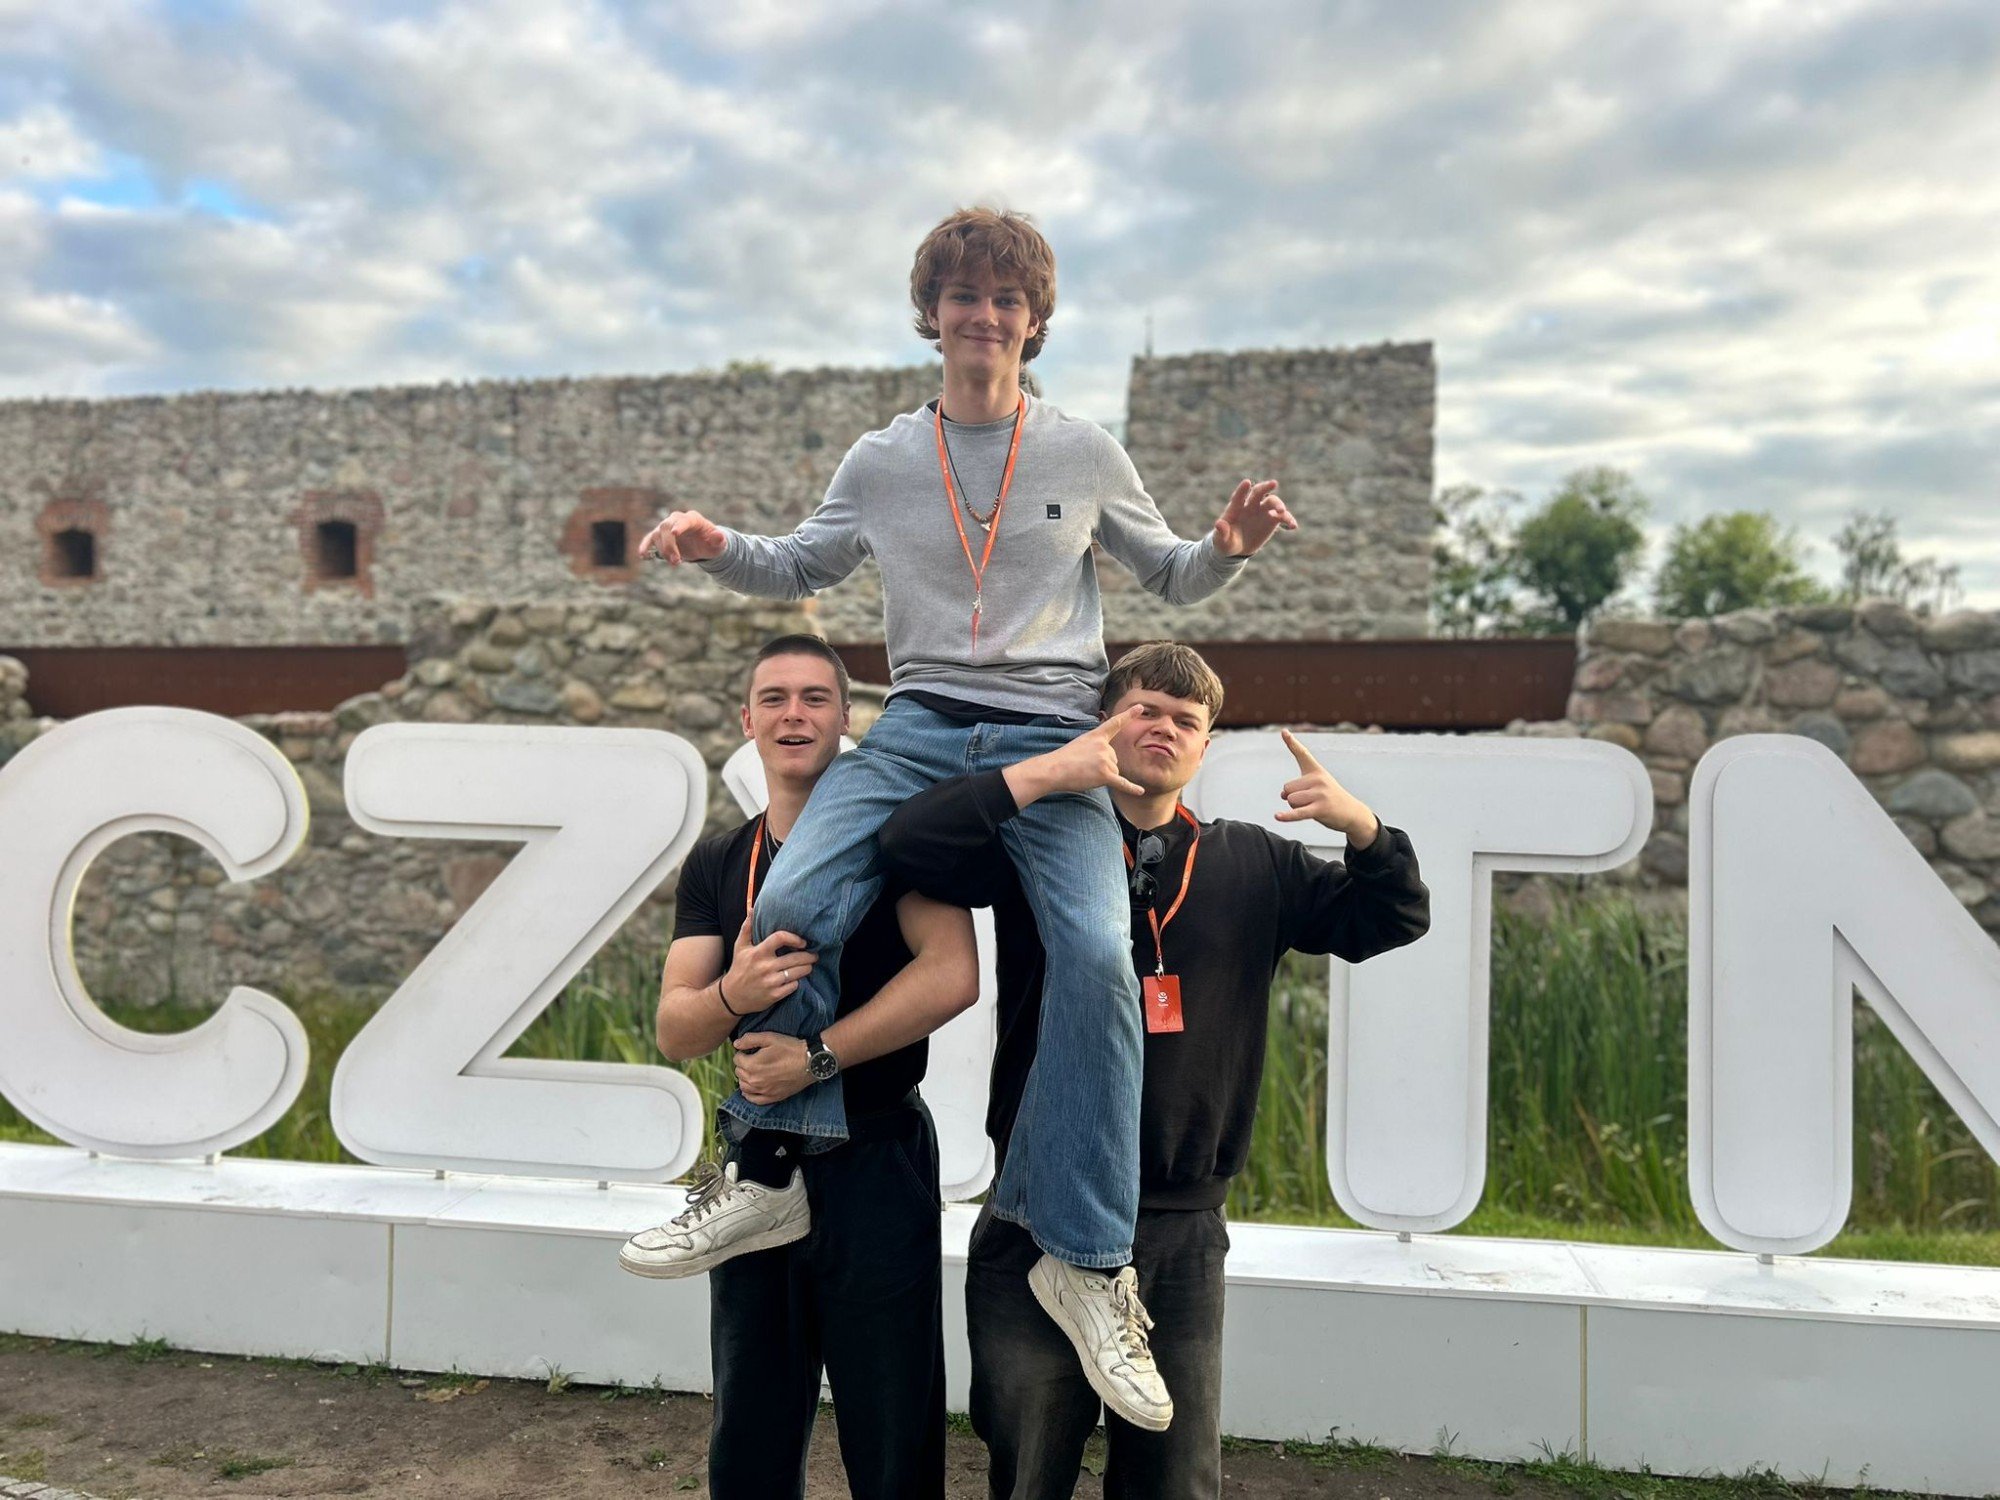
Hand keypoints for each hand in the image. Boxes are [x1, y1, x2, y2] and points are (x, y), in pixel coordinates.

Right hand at [636, 509, 728, 563]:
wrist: (704, 546)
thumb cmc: (712, 543)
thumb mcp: (719, 543)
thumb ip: (719, 539)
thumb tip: (720, 536)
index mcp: (692, 519)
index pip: (684, 520)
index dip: (679, 526)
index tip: (675, 533)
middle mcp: (677, 520)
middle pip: (666, 527)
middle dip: (669, 545)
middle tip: (676, 562)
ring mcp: (667, 528)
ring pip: (657, 535)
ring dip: (662, 550)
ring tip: (674, 563)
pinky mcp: (660, 537)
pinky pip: (649, 539)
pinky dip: (645, 546)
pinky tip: (643, 555)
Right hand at [721, 914, 817, 1013]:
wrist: (732, 997)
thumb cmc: (739, 968)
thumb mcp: (740, 947)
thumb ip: (747, 928)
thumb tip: (752, 910)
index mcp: (758, 953)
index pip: (780, 938)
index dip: (795, 938)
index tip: (803, 942)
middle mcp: (765, 967)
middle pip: (795, 957)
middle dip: (808, 956)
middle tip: (814, 955)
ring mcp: (770, 982)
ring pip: (797, 972)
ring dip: (807, 968)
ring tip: (809, 965)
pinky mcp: (774, 995)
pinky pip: (793, 986)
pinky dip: (797, 982)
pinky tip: (797, 979)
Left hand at [733, 1033, 811, 1104]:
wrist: (810, 1062)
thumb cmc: (790, 1048)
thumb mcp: (770, 1037)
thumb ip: (749, 1039)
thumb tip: (736, 1044)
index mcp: (752, 1065)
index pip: (737, 1059)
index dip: (743, 1052)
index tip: (752, 1050)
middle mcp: (754, 1081)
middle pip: (739, 1072)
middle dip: (744, 1064)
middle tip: (754, 1059)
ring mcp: (763, 1091)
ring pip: (743, 1086)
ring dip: (745, 1078)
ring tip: (753, 1071)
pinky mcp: (772, 1097)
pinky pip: (753, 1099)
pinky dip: (749, 1094)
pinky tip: (752, 1088)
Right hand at [1004, 705, 1145, 804]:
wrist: (1053, 770)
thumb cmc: (1063, 759)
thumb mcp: (1080, 744)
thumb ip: (1096, 748)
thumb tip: (1109, 763)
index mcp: (1096, 736)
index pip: (1114, 724)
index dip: (1128, 715)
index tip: (1140, 707)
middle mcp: (1103, 746)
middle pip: (1114, 759)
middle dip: (1102, 766)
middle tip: (1083, 767)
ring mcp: (1105, 760)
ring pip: (1114, 772)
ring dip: (1102, 776)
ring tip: (1085, 774)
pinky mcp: (1105, 774)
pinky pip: (1121, 782)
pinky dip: (1131, 788)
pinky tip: (1140, 791)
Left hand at [1211, 479, 1297, 557]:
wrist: (1237, 548)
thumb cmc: (1226, 542)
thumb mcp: (1221, 541)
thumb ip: (1221, 533)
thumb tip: (1219, 524)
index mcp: (1235, 508)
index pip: (1238, 496)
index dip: (1242, 490)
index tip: (1247, 482)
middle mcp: (1251, 505)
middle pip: (1259, 492)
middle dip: (1265, 487)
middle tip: (1274, 483)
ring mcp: (1263, 511)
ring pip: (1273, 502)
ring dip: (1279, 505)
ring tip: (1281, 513)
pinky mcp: (1273, 520)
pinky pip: (1283, 517)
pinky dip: (1288, 520)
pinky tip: (1293, 526)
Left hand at [1276, 728, 1379, 843]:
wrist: (1352, 813)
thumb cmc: (1331, 798)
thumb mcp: (1316, 787)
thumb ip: (1296, 786)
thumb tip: (1282, 795)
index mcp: (1316, 771)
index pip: (1302, 754)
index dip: (1292, 742)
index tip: (1284, 731)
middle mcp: (1318, 779)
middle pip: (1287, 788)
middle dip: (1292, 798)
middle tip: (1310, 801)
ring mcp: (1320, 794)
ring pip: (1290, 800)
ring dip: (1296, 808)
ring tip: (1312, 808)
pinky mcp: (1320, 809)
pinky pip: (1298, 812)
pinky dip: (1287, 816)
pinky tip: (1277, 816)